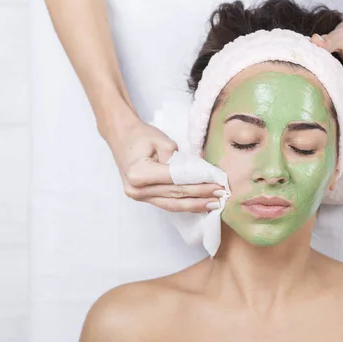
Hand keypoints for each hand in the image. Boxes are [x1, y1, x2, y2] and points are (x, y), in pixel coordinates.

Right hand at [102, 109, 223, 211]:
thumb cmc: (141, 136)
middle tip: (221, 195)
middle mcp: (137, 189)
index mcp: (139, 173)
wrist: (121, 137)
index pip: (176, 180)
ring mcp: (138, 196)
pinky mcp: (143, 198)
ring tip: (214, 204)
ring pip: (172, 204)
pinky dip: (184, 205)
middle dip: (201, 195)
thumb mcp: (162, 140)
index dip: (199, 183)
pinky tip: (199, 205)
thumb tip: (198, 174)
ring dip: (195, 204)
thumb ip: (179, 159)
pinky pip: (167, 204)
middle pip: (176, 194)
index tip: (217, 183)